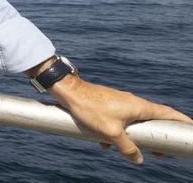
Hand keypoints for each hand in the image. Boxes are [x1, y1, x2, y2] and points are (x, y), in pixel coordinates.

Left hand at [49, 74, 192, 163]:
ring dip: (135, 136)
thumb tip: (139, 160)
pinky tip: (104, 143)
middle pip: (153, 120)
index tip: (191, 127)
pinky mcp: (109, 104)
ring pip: (134, 122)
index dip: (181, 121)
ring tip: (134, 150)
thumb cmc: (91, 108)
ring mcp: (121, 102)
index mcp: (140, 107)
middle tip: (162, 151)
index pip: (168, 113)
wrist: (70, 91)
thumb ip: (127, 148)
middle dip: (157, 136)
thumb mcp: (111, 133)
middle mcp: (133, 102)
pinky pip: (119, 120)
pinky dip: (117, 131)